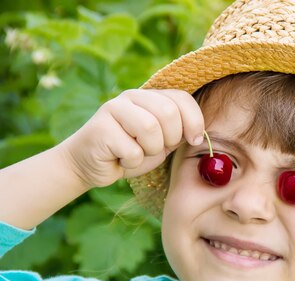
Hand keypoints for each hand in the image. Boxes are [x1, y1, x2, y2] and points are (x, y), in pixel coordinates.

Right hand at [59, 89, 204, 188]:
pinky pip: (132, 150)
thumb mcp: (162, 142)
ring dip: (150, 151)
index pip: (181, 98)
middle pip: (168, 112)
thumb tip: (199, 133)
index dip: (194, 121)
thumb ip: (178, 132)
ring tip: (137, 153)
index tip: (193, 140)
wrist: (90, 166)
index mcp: (149, 97)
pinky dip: (132, 162)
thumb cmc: (130, 153)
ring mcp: (113, 109)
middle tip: (156, 149)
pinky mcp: (100, 128)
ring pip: (150, 128)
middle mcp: (131, 97)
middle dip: (170, 138)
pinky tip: (120, 159)